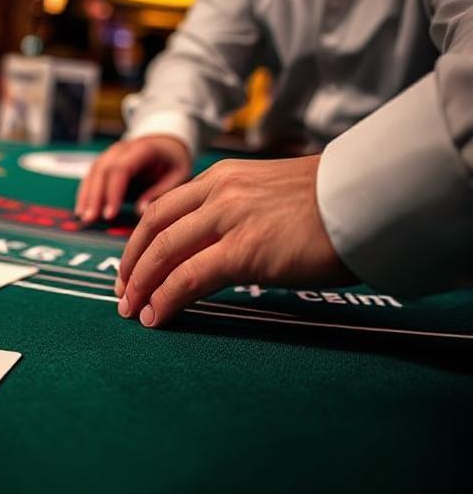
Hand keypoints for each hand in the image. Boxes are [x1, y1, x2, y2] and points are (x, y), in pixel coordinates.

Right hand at [75, 135, 191, 222]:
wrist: (167, 144)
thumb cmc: (174, 161)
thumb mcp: (179, 175)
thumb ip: (160, 192)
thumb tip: (139, 211)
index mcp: (142, 149)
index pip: (121, 169)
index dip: (113, 192)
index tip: (110, 215)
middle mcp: (122, 148)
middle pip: (102, 171)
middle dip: (95, 197)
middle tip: (91, 220)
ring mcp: (111, 154)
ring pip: (93, 173)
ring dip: (86, 196)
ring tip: (84, 217)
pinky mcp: (105, 163)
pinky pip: (91, 177)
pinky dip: (85, 193)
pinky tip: (81, 210)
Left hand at [114, 155, 356, 326]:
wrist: (372, 198)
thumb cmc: (336, 203)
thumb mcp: (276, 194)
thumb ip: (243, 211)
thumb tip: (228, 243)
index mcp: (225, 177)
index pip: (164, 208)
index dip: (140, 241)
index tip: (131, 266)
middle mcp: (220, 192)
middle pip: (154, 229)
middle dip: (131, 265)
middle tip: (121, 293)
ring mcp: (230, 219)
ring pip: (164, 253)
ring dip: (141, 285)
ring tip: (132, 310)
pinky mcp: (244, 250)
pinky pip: (187, 278)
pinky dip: (165, 299)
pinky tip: (156, 316)